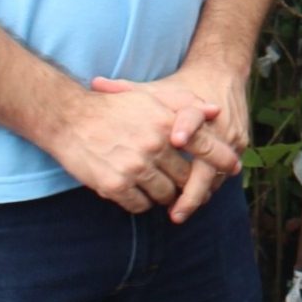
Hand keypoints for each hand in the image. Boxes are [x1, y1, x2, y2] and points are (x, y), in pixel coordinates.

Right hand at [54, 82, 214, 213]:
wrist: (68, 119)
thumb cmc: (113, 106)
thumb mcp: (151, 96)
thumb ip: (186, 103)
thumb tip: (216, 111)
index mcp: (165, 123)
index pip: (205, 147)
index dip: (222, 160)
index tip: (233, 169)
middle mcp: (153, 146)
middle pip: (187, 178)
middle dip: (190, 184)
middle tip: (190, 186)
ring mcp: (134, 168)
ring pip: (165, 195)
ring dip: (166, 195)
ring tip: (160, 187)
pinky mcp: (115, 186)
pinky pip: (140, 205)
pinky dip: (142, 202)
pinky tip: (137, 191)